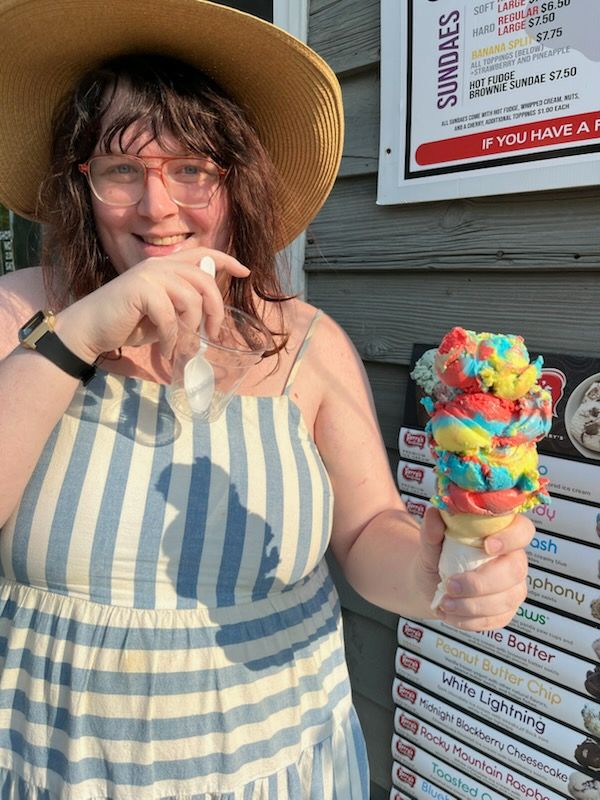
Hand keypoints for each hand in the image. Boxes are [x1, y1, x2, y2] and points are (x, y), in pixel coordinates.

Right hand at [53, 248, 249, 360]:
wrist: (90, 329)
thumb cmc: (128, 323)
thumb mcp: (164, 312)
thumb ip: (184, 306)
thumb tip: (212, 320)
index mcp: (166, 266)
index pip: (203, 254)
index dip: (227, 261)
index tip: (246, 271)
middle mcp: (159, 265)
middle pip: (204, 281)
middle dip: (215, 311)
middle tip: (212, 335)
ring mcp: (149, 275)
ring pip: (191, 300)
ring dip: (192, 331)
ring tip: (184, 349)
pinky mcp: (139, 290)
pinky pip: (170, 317)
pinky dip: (171, 338)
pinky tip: (165, 349)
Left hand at [416, 508, 533, 630]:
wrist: (431, 583)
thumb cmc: (437, 557)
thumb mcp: (430, 543)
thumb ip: (432, 531)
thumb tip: (433, 514)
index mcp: (501, 534)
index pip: (523, 530)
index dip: (511, 538)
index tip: (486, 545)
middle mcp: (513, 560)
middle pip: (515, 570)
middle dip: (481, 582)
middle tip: (450, 585)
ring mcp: (513, 587)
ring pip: (507, 599)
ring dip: (473, 605)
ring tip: (444, 604)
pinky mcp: (506, 611)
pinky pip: (497, 619)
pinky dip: (471, 620)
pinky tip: (451, 616)